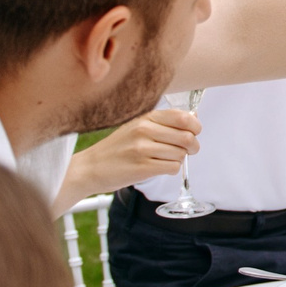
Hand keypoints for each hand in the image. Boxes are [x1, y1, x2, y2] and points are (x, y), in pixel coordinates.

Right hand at [55, 106, 200, 207]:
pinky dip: (171, 170)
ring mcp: (142, 149)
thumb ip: (163, 123)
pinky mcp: (142, 168)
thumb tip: (194, 117)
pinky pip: (172, 168)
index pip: (183, 117)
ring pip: (180, 154)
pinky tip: (159, 168)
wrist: (90, 168)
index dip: (195, 127)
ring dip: (178, 159)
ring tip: (164, 160)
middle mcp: (144, 130)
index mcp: (145, 118)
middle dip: (193, 146)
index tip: (194, 133)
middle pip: (187, 137)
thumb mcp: (136, 127)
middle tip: (188, 151)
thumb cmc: (116, 149)